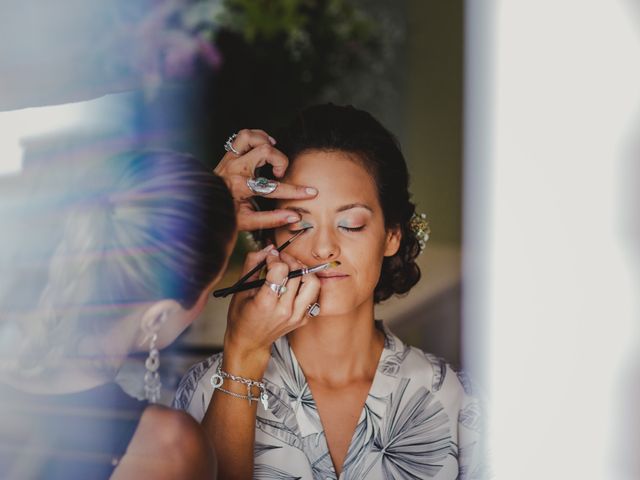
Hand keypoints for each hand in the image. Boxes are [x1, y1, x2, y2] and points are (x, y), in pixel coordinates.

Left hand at [214, 129, 317, 230]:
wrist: (202, 204)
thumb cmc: (225, 214)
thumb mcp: (247, 222)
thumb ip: (271, 219)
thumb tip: (294, 217)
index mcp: (240, 187)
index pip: (273, 188)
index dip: (295, 191)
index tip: (311, 192)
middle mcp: (235, 169)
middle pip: (265, 151)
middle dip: (280, 161)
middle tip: (279, 174)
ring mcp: (230, 158)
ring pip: (251, 136)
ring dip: (266, 143)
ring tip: (272, 155)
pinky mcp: (228, 154)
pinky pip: (243, 135)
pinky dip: (257, 137)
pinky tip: (263, 147)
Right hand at [222, 247, 320, 373]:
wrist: (249, 342)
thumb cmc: (242, 317)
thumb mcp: (241, 288)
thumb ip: (252, 264)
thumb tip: (268, 249)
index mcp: (266, 303)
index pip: (281, 270)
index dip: (274, 258)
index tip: (269, 258)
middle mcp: (285, 311)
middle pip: (298, 274)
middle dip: (289, 260)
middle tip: (281, 259)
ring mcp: (297, 316)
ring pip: (313, 283)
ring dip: (302, 271)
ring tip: (291, 269)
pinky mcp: (303, 318)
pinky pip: (312, 295)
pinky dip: (305, 285)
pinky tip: (293, 284)